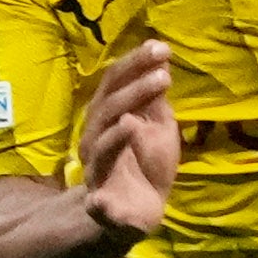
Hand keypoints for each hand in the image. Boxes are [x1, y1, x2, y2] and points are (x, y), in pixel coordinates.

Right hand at [78, 41, 176, 238]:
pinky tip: (110, 174)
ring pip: (101, 143)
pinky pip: (97, 199)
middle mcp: (95, 137)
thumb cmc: (146, 162)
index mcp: (108, 116)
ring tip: (142, 112)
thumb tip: (161, 55)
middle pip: (108, 107)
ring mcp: (95, 169)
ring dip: (121, 127)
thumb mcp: (158, 125)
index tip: (160, 47)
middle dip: (134, 87)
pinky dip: (99, 197)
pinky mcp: (100, 203)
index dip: (134, 64)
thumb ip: (156, 97)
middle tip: (163, 71)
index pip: (115, 82)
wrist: (138, 211)